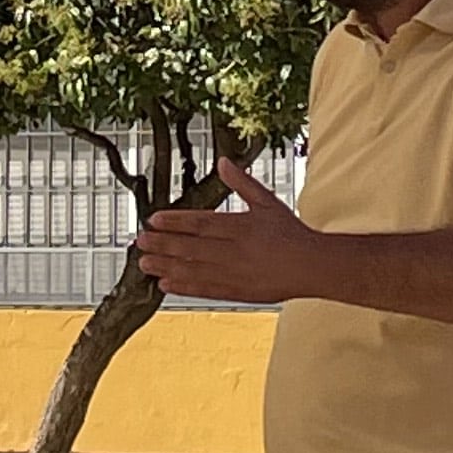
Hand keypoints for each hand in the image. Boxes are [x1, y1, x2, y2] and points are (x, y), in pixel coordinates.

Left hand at [135, 154, 320, 306]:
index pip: (202, 222)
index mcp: (242, 226)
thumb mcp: (268, 202)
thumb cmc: (291, 233)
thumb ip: (242, 183)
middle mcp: (235, 250)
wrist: (313, 266)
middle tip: (139, 242)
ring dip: (167, 267)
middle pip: (193, 247)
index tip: (153, 220)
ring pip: (195, 270)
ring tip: (143, 264)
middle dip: (163, 245)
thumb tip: (223, 161)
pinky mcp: (238, 291)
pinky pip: (207, 289)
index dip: (175, 221)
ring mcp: (236, 273)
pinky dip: (185, 287)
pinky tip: (165, 284)